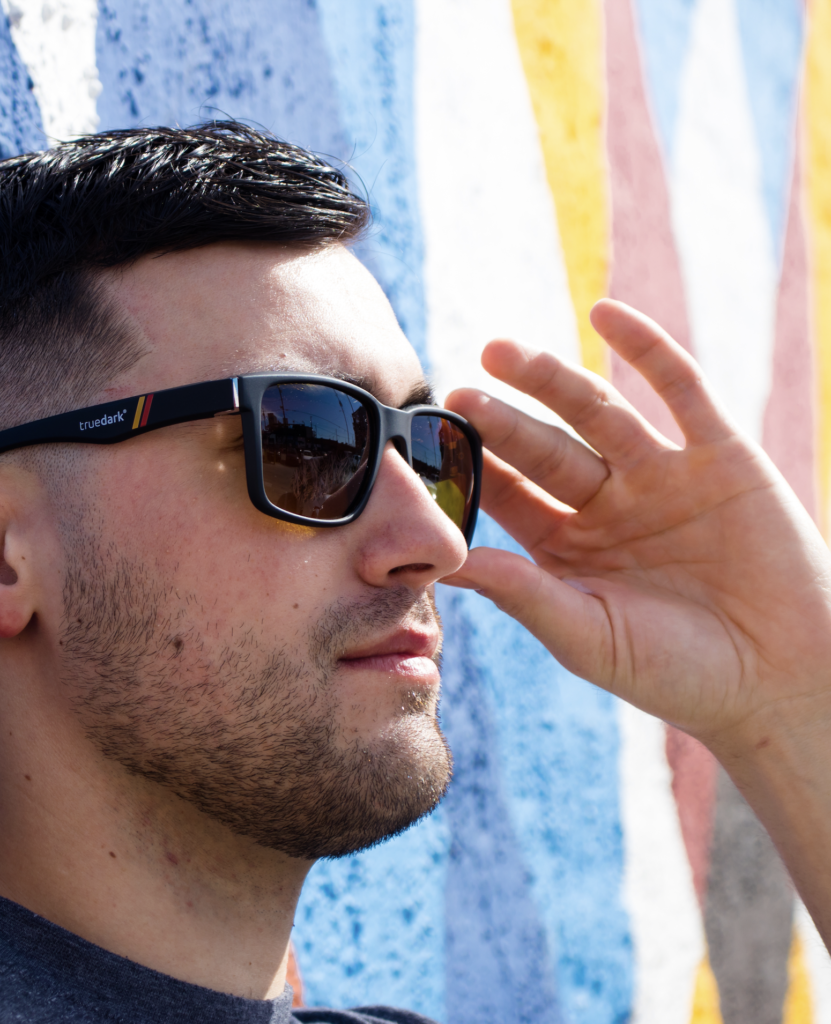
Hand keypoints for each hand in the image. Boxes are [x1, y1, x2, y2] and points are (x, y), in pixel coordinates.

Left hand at [443, 299, 830, 752]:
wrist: (781, 681)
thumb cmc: (675, 673)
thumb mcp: (585, 634)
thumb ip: (520, 591)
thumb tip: (443, 560)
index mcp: (568, 546)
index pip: (511, 494)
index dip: (475, 468)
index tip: (430, 446)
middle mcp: (608, 503)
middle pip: (545, 448)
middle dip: (503, 419)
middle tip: (459, 391)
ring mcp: (661, 474)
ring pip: (598, 412)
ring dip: (551, 379)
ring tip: (500, 352)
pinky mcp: (720, 455)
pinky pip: (680, 390)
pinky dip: (646, 350)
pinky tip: (604, 314)